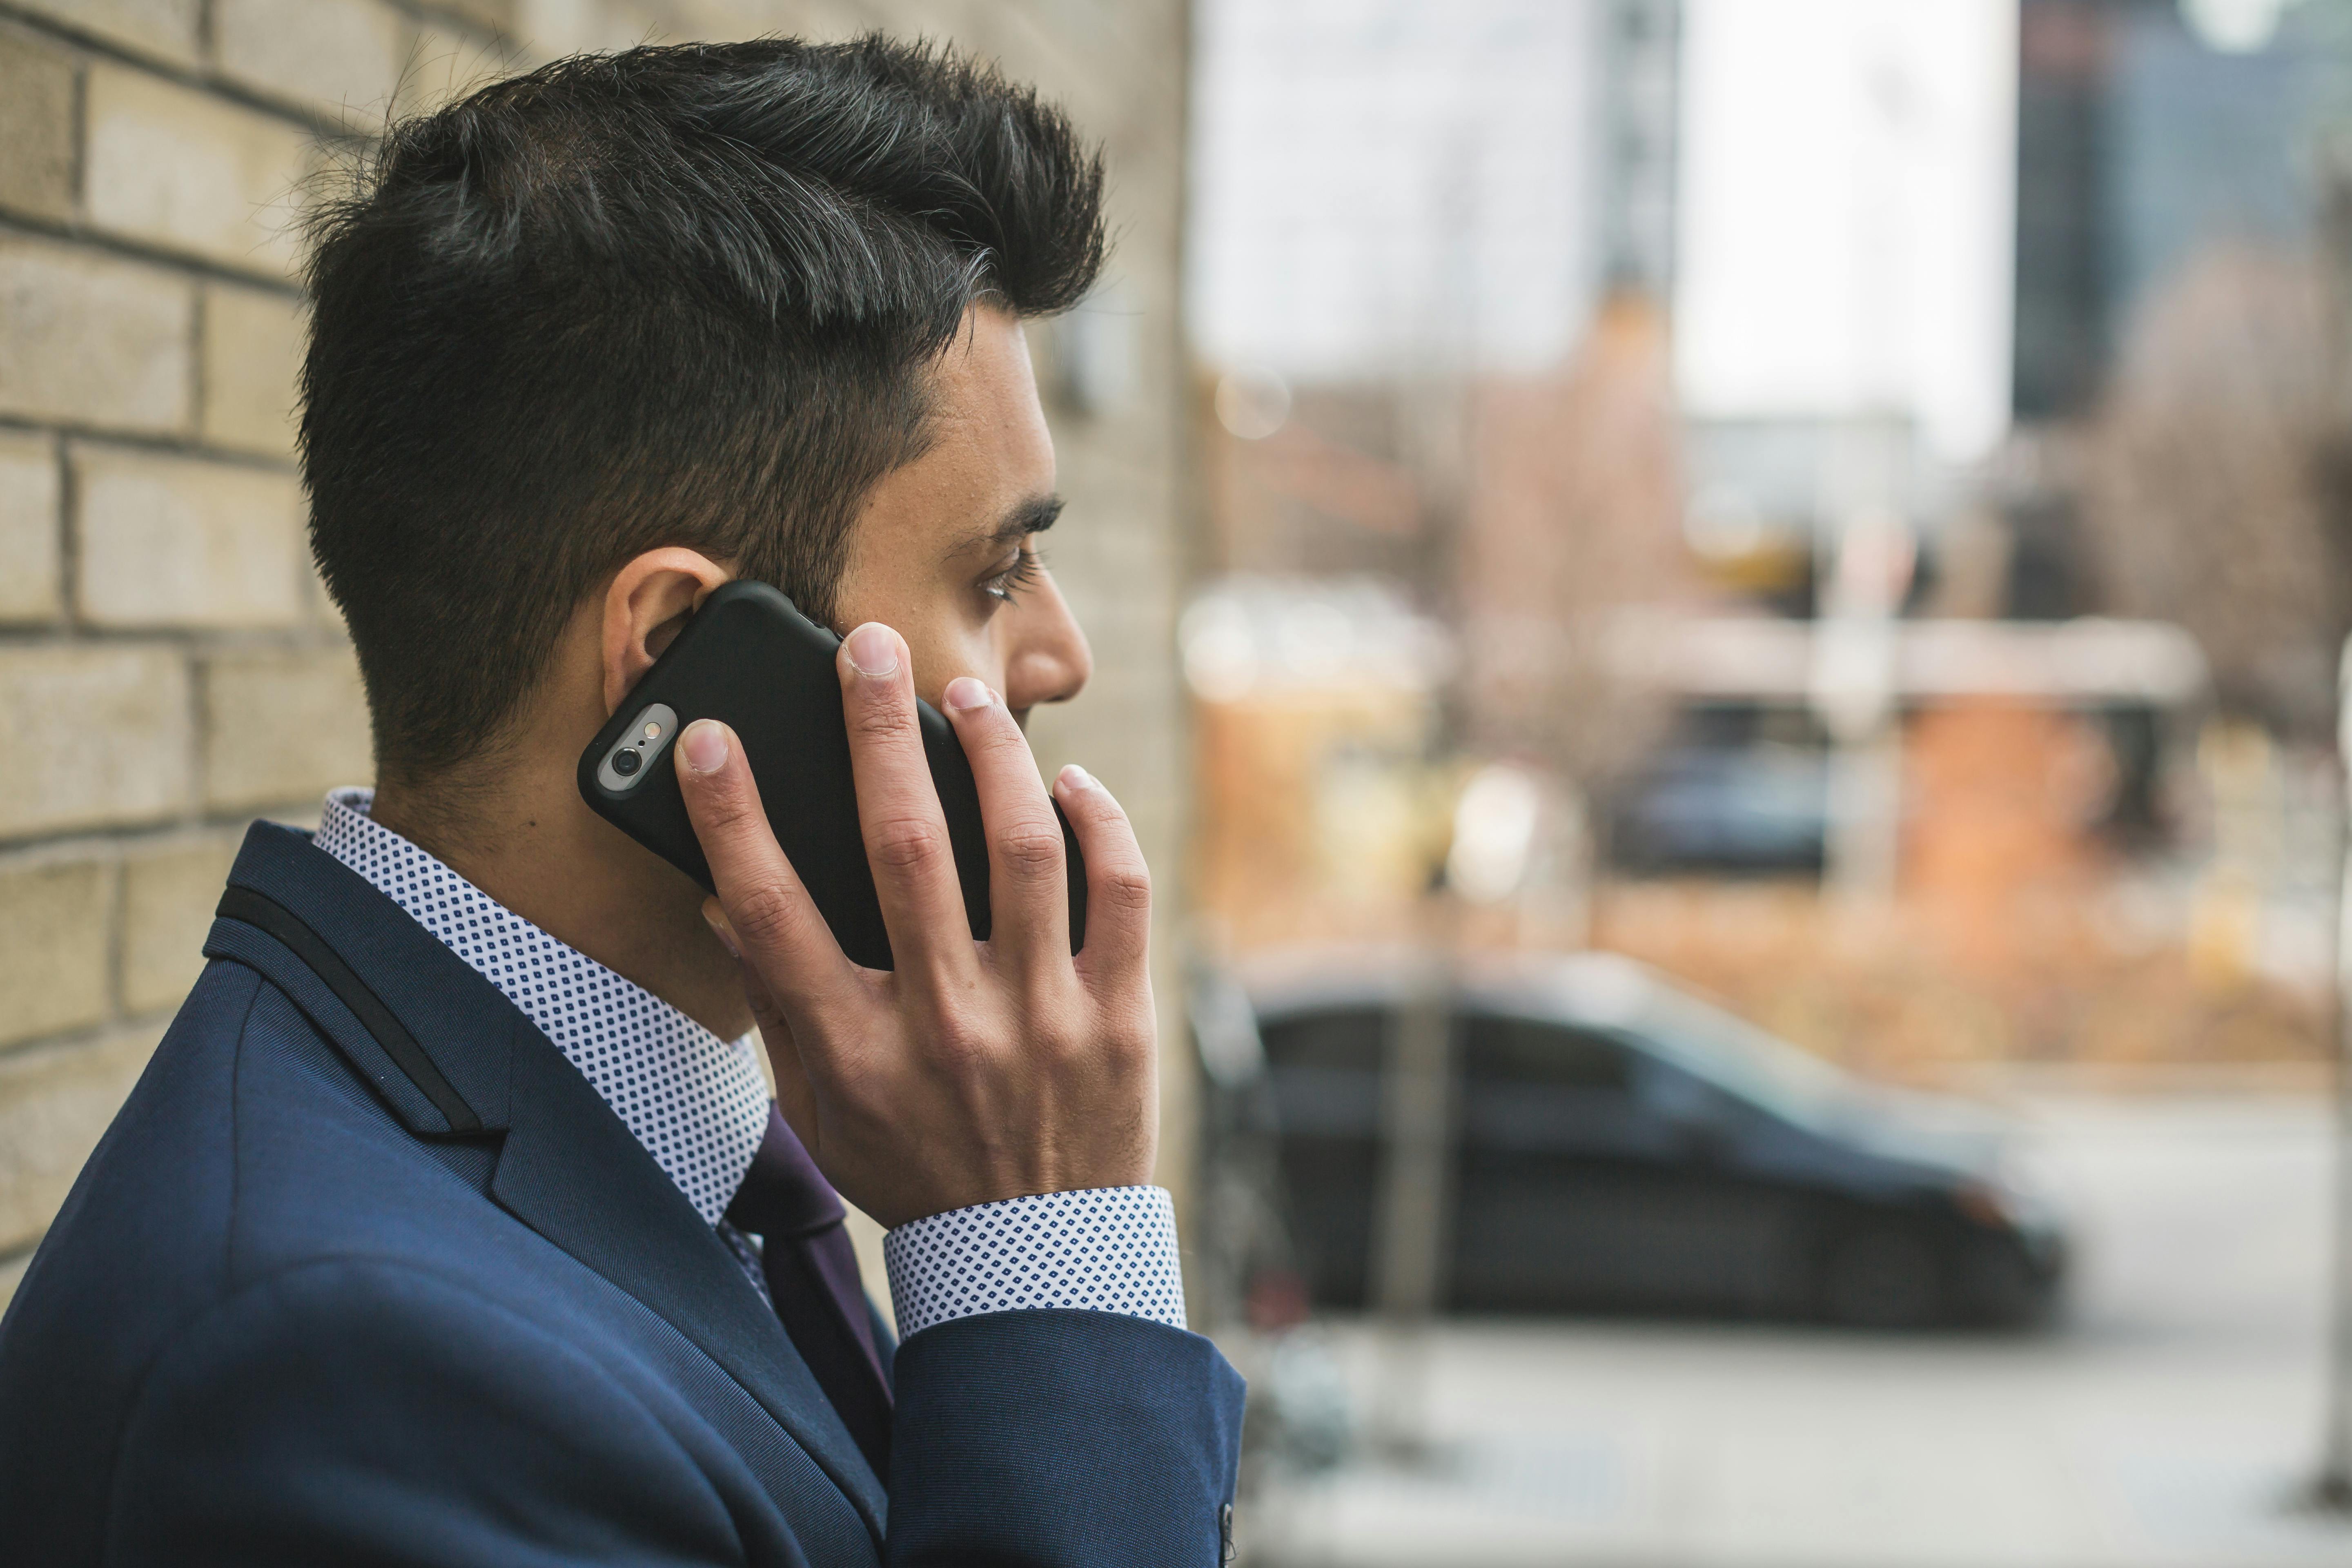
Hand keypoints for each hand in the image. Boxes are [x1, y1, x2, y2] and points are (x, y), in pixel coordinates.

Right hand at [673, 621, 1157, 1227]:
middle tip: (866, 646)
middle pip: (902, 847)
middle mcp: (945, 1027)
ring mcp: (1041, 1020)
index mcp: (857, 1053)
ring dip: (992, 753)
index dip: (732, 818)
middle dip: (875, 730)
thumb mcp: (819, 1111)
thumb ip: (778, 1007)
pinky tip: (1066, 782)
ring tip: (966, 698)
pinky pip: (1118, 891)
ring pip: (1021, 847)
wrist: (1033, 1258)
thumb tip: (725, 900)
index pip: (773, 915)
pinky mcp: (1118, 1018)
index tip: (709, 740)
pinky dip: (1096, 821)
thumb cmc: (913, 1170)